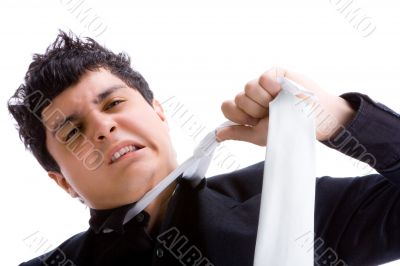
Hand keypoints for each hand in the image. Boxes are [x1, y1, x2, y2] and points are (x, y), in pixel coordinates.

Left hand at [216, 67, 355, 145]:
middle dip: (255, 111)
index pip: (227, 107)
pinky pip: (263, 79)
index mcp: (246, 110)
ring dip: (265, 101)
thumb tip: (217, 135)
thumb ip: (238, 133)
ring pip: (248, 88)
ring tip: (279, 104)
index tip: (254, 122)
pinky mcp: (274, 74)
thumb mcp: (260, 136)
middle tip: (271, 113)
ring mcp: (263, 85)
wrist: (313, 120)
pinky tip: (282, 93)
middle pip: (238, 99)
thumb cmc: (288, 129)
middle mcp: (252, 97)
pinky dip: (273, 89)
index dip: (238, 115)